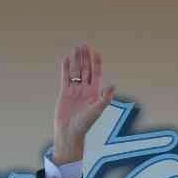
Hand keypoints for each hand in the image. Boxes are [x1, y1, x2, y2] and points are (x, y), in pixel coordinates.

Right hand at [53, 44, 115, 163]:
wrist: (70, 132)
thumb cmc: (85, 124)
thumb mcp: (97, 110)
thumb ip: (105, 97)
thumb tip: (113, 85)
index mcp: (95, 92)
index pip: (96, 74)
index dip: (96, 63)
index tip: (96, 52)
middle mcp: (85, 90)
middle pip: (86, 69)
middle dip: (85, 58)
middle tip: (84, 45)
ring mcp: (75, 90)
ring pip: (76, 71)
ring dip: (76, 60)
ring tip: (76, 48)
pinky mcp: (65, 92)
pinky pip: (66, 77)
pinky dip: (66, 68)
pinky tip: (66, 59)